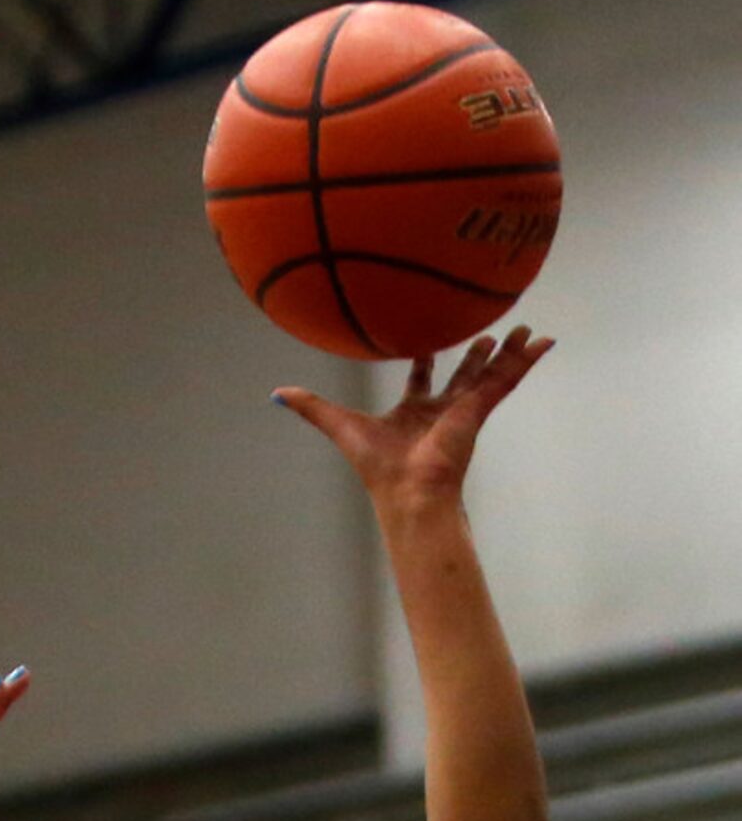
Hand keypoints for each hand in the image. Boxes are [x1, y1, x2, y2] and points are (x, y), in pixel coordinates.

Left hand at [272, 324, 554, 503]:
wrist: (407, 492)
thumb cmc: (376, 466)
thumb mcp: (339, 425)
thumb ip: (311, 408)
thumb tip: (276, 394)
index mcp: (412, 414)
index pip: (421, 382)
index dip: (424, 360)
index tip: (428, 341)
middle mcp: (440, 412)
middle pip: (463, 376)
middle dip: (476, 355)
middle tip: (490, 331)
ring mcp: (463, 412)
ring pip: (490, 375)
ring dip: (508, 352)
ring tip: (527, 328)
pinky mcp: (479, 412)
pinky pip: (506, 381)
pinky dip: (525, 361)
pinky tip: (544, 342)